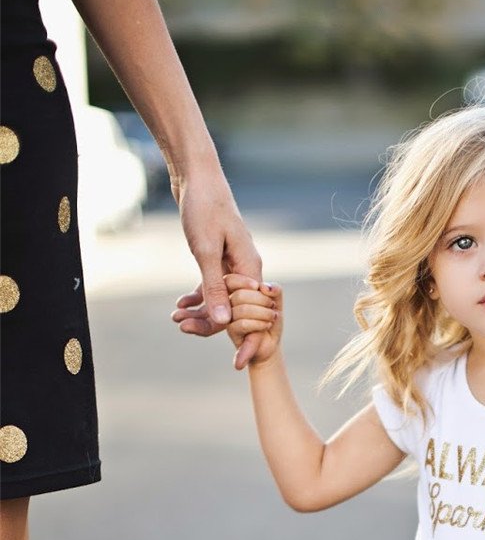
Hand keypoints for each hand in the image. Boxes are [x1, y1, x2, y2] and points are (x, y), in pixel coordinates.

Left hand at [169, 168, 263, 370]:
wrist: (197, 175)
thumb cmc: (204, 208)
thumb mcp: (206, 251)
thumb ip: (214, 288)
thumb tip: (224, 323)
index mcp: (251, 269)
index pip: (253, 315)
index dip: (246, 341)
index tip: (237, 363)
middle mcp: (247, 269)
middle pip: (236, 310)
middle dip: (211, 325)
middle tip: (181, 329)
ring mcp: (234, 264)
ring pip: (222, 299)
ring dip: (201, 311)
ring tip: (176, 319)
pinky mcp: (220, 258)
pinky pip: (213, 286)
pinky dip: (199, 296)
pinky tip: (181, 303)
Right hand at [224, 274, 281, 367]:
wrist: (270, 343)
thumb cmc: (270, 318)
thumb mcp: (276, 300)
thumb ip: (274, 289)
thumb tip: (264, 287)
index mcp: (235, 291)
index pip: (230, 280)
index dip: (245, 282)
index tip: (260, 288)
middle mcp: (228, 304)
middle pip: (239, 295)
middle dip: (261, 300)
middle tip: (272, 306)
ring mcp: (228, 318)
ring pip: (241, 310)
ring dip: (263, 313)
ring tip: (272, 317)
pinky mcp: (232, 333)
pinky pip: (242, 324)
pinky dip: (259, 324)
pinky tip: (267, 324)